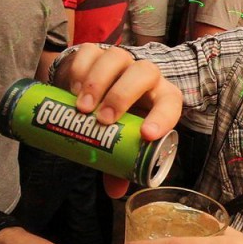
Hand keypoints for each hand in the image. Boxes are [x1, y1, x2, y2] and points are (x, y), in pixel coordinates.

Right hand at [52, 44, 183, 198]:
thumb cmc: (117, 122)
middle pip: (145, 72)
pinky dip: (80, 69)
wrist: (94, 94)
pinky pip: (91, 51)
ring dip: (98, 82)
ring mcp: (121, 60)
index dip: (163, 118)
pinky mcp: (96, 52)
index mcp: (162, 99)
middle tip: (103, 120)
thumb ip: (121, 164)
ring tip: (82, 109)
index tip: (147, 135)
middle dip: (123, 95)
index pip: (171, 104)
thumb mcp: (121, 143)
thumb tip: (115, 192)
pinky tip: (71, 89)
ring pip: (117, 58)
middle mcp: (146, 76)